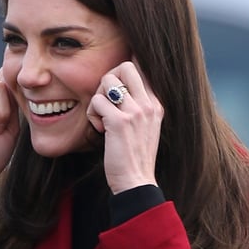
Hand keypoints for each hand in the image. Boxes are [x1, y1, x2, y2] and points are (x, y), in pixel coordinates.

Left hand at [86, 60, 163, 194]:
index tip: (114, 93)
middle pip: (125, 66)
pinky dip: (92, 114)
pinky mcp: (119, 122)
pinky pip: (96, 101)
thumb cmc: (135, 158)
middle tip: (106, 100)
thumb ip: (138, 106)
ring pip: (107, 80)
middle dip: (109, 79)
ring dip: (98, 98)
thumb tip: (119, 86)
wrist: (136, 182)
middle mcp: (148, 104)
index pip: (141, 68)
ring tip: (102, 118)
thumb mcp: (146, 127)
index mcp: (156, 104)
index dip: (122, 76)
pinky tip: (100, 129)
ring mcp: (135, 112)